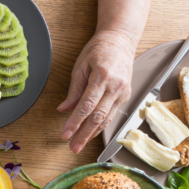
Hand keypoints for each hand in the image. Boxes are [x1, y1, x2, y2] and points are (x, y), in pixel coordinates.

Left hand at [58, 29, 136, 152]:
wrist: (121, 41)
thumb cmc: (99, 50)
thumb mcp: (81, 66)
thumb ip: (74, 90)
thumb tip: (63, 109)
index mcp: (103, 76)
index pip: (87, 105)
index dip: (75, 122)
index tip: (65, 134)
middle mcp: (116, 86)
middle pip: (98, 116)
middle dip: (84, 134)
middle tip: (73, 147)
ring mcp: (123, 92)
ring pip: (107, 118)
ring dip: (92, 134)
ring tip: (79, 145)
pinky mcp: (125, 96)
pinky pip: (112, 114)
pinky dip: (101, 126)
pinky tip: (91, 134)